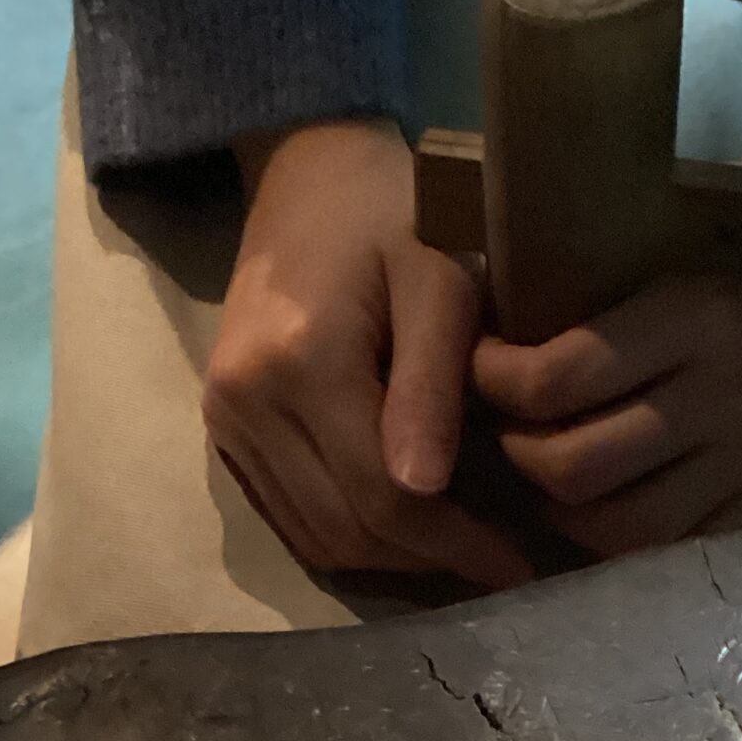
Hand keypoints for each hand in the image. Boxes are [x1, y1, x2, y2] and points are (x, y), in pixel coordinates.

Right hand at [204, 120, 530, 585]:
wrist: (310, 174)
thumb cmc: (399, 211)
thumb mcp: (441, 276)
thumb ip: (432, 380)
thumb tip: (425, 490)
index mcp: (302, 360)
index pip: (383, 496)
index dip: (455, 544)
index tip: (520, 565)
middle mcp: (246, 401)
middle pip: (346, 529)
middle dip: (427, 558)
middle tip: (499, 558)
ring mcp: (225, 419)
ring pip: (315, 536)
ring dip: (390, 556)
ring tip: (458, 544)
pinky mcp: (222, 428)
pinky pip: (289, 516)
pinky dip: (350, 533)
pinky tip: (406, 519)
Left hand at [474, 275, 741, 558]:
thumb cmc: (723, 273)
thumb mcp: (658, 260)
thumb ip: (579, 303)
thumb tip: (466, 341)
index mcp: (694, 319)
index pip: (558, 378)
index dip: (494, 383)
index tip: (478, 368)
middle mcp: (726, 397)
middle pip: (577, 467)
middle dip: (517, 455)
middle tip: (502, 430)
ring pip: (616, 528)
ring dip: (555, 511)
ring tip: (538, 476)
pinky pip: (665, 553)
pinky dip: (611, 542)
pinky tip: (590, 508)